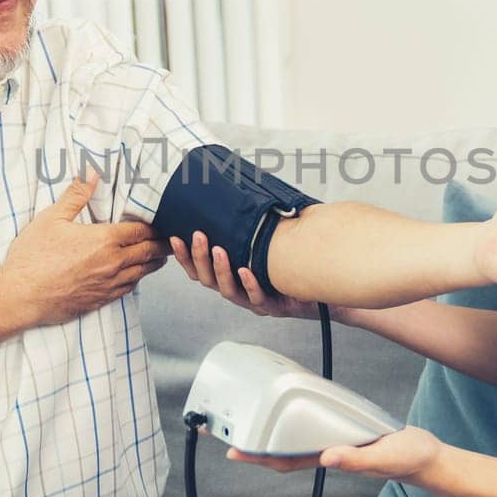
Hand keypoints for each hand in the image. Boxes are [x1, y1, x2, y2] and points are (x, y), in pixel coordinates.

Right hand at [0, 172, 169, 326]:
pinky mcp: (102, 300)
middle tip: (170, 239)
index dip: (154, 226)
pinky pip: (129, 289)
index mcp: (104, 240)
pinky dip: (137, 279)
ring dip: (153, 263)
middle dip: (162, 245)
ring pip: (143, 273)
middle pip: (149, 252)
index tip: (162, 222)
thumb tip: (91, 172)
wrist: (20, 297)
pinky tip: (136, 275)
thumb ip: (76, 195)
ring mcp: (109, 284)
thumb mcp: (52, 218)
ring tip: (159, 256)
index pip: (141, 231)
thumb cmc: (32, 258)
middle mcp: (113, 263)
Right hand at [170, 231, 322, 320]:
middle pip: (207, 280)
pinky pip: (258, 299)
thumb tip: (241, 189)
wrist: (322, 292)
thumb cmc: (291, 266)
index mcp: (231, 276)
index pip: (199, 268)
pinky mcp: (273, 307)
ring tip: (219, 250)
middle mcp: (238, 290)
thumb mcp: (267, 243)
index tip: (175, 237)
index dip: (185, 255)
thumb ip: (252, 225)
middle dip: (199, 258)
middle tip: (198, 236)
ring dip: (221, 270)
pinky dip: (250, 285)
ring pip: (228, 291)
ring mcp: (253, 300)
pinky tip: (246, 272)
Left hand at [226, 425, 444, 482]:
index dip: (257, 456)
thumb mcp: (384, 457)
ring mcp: (332, 441)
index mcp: (330, 458)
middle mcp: (325, 451)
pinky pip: (309, 424)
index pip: (284, 459)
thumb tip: (326, 459)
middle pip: (278, 449)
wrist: (426, 457)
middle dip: (250, 442)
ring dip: (265, 430)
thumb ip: (356, 460)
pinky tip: (284, 407)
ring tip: (243, 416)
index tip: (231, 450)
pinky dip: (291, 417)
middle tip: (221, 429)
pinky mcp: (342, 430)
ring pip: (290, 437)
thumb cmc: (407, 459)